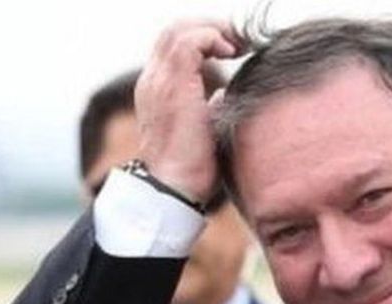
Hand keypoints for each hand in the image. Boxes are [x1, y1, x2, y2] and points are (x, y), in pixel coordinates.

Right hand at [134, 20, 241, 204]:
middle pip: (173, 31)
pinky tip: (231, 53)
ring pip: (180, 30)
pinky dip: (212, 38)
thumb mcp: (201, 131)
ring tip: (237, 43)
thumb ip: (207, 108)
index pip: (172, 47)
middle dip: (209, 27)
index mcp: (157, 91)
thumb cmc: (191, 170)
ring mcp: (159, 81)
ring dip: (213, 29)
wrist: (175, 188)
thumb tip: (222, 96)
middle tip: (239, 40)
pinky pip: (190, 41)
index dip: (202, 38)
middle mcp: (152, 81)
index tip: (231, 48)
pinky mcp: (173, 85)